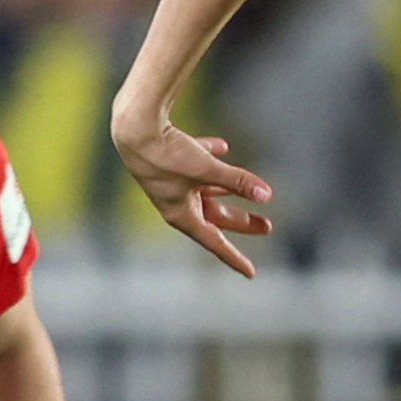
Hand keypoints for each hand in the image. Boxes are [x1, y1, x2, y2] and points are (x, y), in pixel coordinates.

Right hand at [112, 110, 272, 276]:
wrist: (134, 128)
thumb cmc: (167, 155)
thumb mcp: (207, 171)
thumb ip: (238, 182)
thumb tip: (267, 195)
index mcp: (181, 214)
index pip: (213, 241)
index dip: (234, 257)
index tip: (250, 272)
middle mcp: (175, 202)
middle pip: (216, 217)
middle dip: (242, 221)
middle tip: (267, 225)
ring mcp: (171, 182)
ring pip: (208, 192)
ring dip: (230, 190)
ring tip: (254, 191)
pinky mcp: (168, 160)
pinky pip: (195, 162)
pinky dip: (210, 156)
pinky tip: (223, 146)